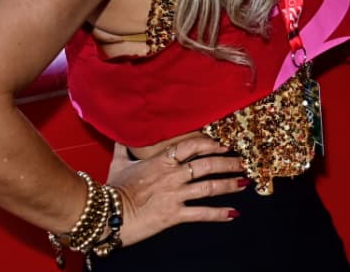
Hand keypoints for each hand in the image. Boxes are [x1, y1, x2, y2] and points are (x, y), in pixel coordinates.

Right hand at [105, 136, 246, 245]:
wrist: (105, 214)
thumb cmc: (111, 188)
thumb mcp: (119, 163)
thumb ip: (125, 148)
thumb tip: (123, 135)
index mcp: (161, 160)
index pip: (192, 145)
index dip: (211, 143)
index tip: (224, 144)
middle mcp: (173, 175)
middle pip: (208, 165)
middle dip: (228, 163)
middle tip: (243, 162)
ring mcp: (175, 195)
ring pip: (209, 187)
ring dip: (229, 184)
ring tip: (244, 182)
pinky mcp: (174, 215)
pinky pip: (201, 213)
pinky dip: (219, 214)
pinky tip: (233, 213)